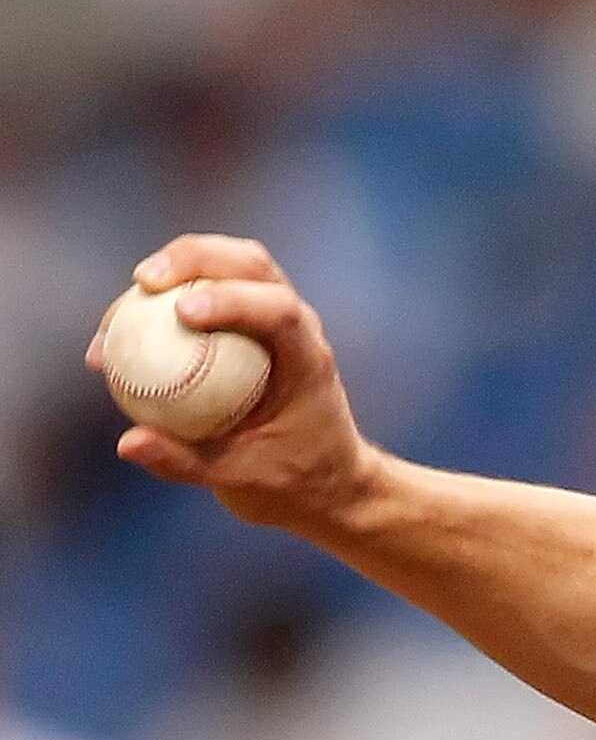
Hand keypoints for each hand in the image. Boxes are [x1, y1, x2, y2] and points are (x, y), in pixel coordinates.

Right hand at [87, 236, 378, 534]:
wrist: (327, 480)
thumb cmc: (293, 481)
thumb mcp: (244, 482)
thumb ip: (187, 463)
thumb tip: (127, 442)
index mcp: (309, 361)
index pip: (281, 311)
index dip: (233, 300)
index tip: (182, 311)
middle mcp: (298, 329)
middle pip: (252, 264)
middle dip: (195, 257)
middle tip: (142, 281)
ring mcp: (276, 319)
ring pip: (231, 264)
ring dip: (180, 262)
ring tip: (131, 290)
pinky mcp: (252, 323)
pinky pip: (210, 290)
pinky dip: (169, 294)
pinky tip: (123, 322)